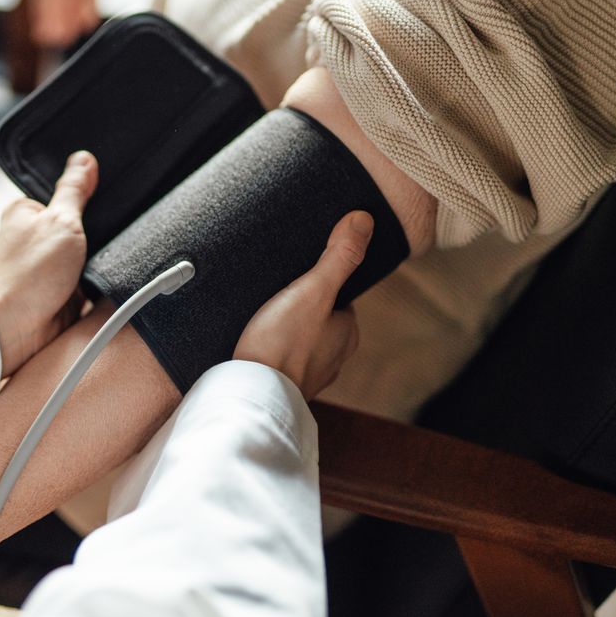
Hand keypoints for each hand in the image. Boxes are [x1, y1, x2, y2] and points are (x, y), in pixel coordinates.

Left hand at [0, 151, 98, 375]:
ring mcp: (46, 265)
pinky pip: (88, 278)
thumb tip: (84, 159)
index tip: (104, 202)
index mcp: (25, 212)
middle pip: (78, 224)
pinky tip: (101, 281)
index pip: (64, 193)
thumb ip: (75, 191)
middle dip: (94, 232)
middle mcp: (32, 236)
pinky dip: (97, 280)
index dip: (87, 198)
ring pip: (86, 253)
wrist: (18, 329)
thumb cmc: (29, 275)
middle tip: (99, 238)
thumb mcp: (61, 221)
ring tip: (98, 262)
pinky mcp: (60, 289)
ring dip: (97, 259)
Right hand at [233, 211, 373, 399]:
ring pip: (302, 342)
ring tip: (262, 320)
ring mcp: (311, 375)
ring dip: (285, 332)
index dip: (318, 284)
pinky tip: (256, 345)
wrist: (251, 395)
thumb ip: (338, 257)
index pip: (340, 298)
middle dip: (300, 308)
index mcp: (347, 333)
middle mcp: (335, 357)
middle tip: (273, 297)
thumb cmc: (282, 344)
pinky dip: (273, 352)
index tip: (296, 279)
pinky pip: (283, 360)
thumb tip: (364, 220)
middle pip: (320, 319)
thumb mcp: (312, 290)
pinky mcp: (285, 386)